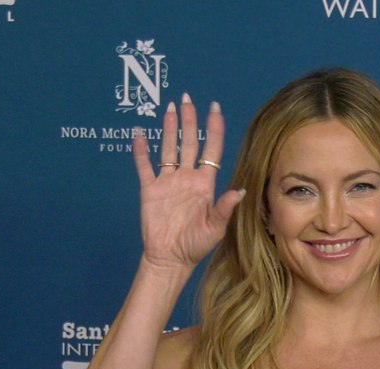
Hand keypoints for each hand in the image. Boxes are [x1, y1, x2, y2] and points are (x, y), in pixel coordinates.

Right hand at [133, 94, 243, 272]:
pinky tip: (139, 134)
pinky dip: (141, 151)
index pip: (211, 150)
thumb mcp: (215, 228)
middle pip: (189, 142)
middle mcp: (187, 178)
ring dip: (169, 128)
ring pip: (168, 148)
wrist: (170, 258)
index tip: (214, 109)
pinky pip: (145, 166)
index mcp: (205, 184)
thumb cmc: (196, 245)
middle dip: (189, 120)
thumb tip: (239, 191)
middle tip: (188, 99)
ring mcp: (168, 181)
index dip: (213, 129)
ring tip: (170, 108)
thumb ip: (224, 208)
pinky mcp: (150, 189)